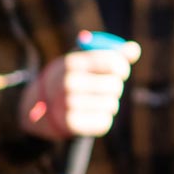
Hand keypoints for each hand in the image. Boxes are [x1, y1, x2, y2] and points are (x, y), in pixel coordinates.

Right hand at [20, 32, 140, 139]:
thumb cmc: (71, 77)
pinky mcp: (71, 124)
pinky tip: (90, 114)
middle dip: (114, 87)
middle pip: (115, 85)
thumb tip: (134, 49)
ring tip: (94, 101)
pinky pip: (104, 122)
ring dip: (109, 104)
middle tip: (103, 88)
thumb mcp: (85, 59)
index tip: (119, 71)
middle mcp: (68, 82)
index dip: (122, 68)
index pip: (114, 63)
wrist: (39, 105)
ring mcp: (67, 104)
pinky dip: (102, 119)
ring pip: (112, 105)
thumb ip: (112, 53)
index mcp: (73, 62)